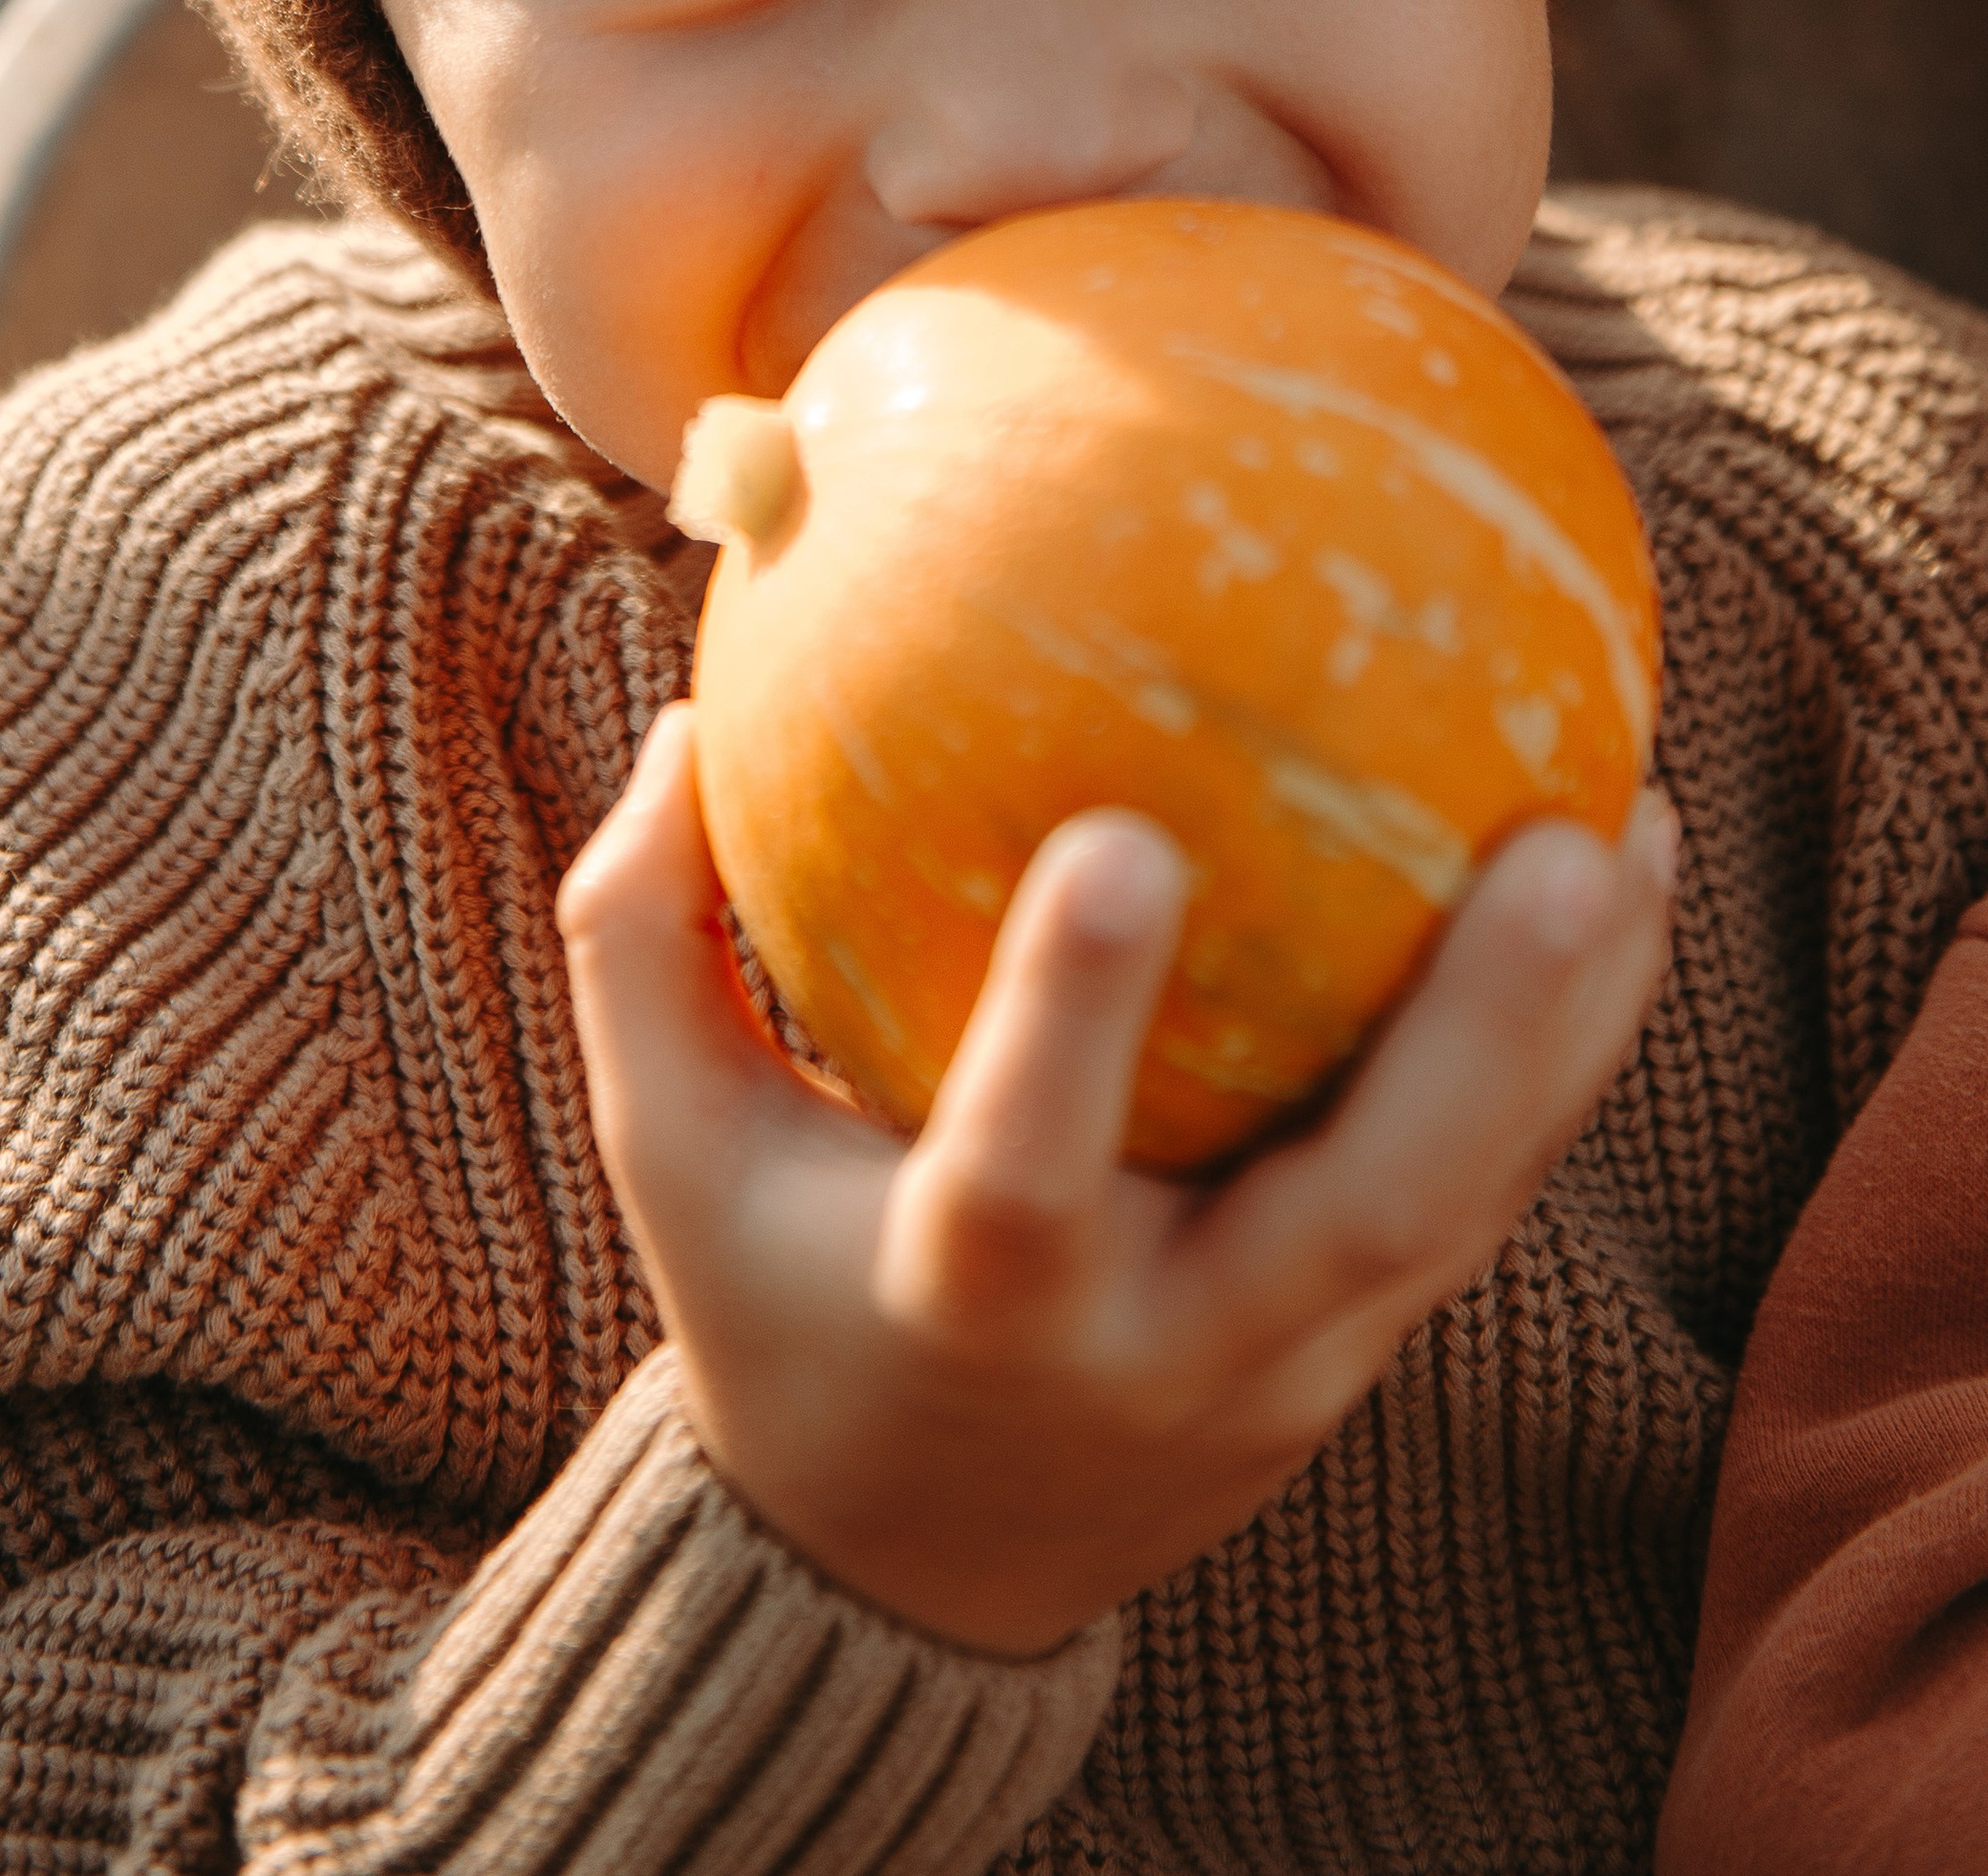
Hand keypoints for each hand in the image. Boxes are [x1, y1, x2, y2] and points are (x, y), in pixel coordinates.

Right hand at [560, 705, 1674, 1656]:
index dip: (1068, 1023)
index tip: (1123, 842)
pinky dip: (1564, 1046)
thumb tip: (686, 721)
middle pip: (1354, 1223)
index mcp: (972, 1305)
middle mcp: (1160, 1348)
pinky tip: (1617, 873)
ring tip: (1628, 822)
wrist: (913, 1556)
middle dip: (1473, 1048)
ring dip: (1571, 1029)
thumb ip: (650, 937)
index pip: (1019, 1175)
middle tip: (1554, 848)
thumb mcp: (671, 1142)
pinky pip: (1481, 1190)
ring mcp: (1285, 1364)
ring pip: (1461, 1210)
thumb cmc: (776, 1289)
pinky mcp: (1357, 1348)